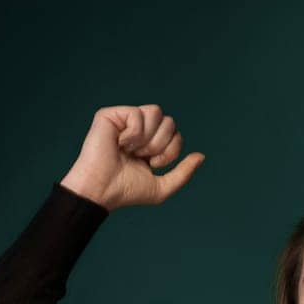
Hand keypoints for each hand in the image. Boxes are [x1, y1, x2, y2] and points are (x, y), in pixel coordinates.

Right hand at [59, 103, 205, 210]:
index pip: (176, 134)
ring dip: (148, 138)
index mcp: (150, 142)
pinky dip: (133, 133)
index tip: (152, 164)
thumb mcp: (162, 186)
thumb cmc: (127, 191)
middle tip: (142, 157)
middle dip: (160, 144)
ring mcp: (124, 120)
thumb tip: (201, 156)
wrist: (103, 191)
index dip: (171, 150)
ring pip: (156, 112)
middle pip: (169, 121)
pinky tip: (120, 143)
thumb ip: (183, 172)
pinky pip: (137, 113)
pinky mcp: (110, 115)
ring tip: (131, 150)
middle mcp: (139, 129)